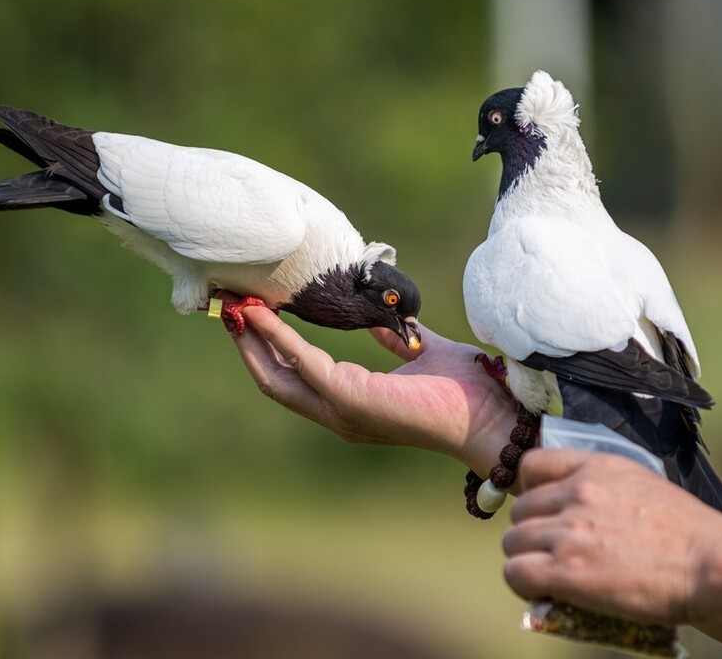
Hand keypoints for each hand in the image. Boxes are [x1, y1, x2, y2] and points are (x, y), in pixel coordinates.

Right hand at [228, 304, 518, 477]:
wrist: (493, 416)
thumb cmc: (466, 390)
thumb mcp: (420, 351)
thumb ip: (395, 339)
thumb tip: (378, 320)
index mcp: (351, 402)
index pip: (294, 375)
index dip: (267, 344)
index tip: (250, 309)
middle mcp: (338, 412)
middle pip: (273, 378)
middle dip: (246, 342)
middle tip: (229, 304)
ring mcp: (341, 410)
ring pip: (277, 376)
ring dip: (253, 339)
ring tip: (236, 305)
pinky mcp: (351, 400)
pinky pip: (304, 363)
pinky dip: (279, 337)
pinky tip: (264, 313)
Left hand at [502, 449, 721, 626]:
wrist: (712, 564)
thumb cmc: (689, 533)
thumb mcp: (643, 486)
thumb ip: (605, 488)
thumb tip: (577, 508)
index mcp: (597, 467)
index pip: (531, 464)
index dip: (529, 490)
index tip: (542, 509)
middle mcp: (578, 493)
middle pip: (520, 509)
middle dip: (531, 532)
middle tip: (551, 552)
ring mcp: (570, 531)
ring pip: (513, 542)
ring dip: (525, 559)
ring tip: (548, 575)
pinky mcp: (566, 569)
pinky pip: (516, 572)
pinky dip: (523, 584)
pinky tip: (542, 591)